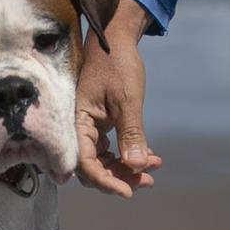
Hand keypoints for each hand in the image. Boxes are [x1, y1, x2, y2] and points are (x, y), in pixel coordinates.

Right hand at [74, 0, 162, 197]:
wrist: (116, 38)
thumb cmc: (117, 64)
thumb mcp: (127, 100)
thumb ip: (131, 134)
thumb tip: (137, 167)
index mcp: (77, 122)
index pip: (85, 164)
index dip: (105, 181)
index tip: (128, 191)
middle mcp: (78, 128)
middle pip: (93, 167)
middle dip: (119, 178)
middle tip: (147, 181)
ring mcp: (88, 127)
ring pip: (103, 161)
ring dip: (126, 169)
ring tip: (153, 168)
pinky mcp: (99, 124)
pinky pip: (109, 149)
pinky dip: (127, 155)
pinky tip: (148, 155)